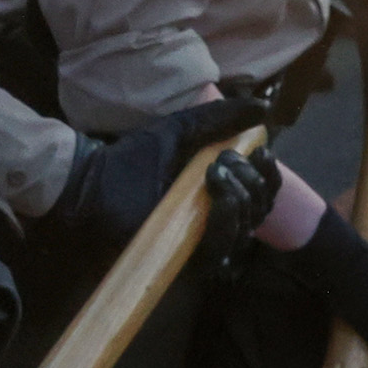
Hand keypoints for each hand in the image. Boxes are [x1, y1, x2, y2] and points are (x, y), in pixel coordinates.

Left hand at [46, 97, 270, 263]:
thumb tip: (264, 107)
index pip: (265, 189)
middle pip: (261, 208)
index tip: (258, 152)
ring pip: (247, 227)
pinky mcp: (190, 260)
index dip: (269, 173)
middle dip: (250, 180)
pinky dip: (226, 220)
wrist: (97, 183)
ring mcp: (205, 242)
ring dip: (239, 196)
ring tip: (212, 174)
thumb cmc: (135, 158)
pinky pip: (223, 248)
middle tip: (219, 162)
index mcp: (222, 190)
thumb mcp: (182, 129)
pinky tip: (214, 195)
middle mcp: (219, 218)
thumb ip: (221, 118)